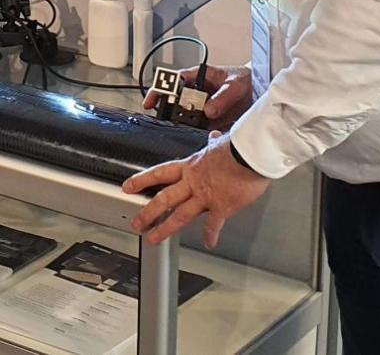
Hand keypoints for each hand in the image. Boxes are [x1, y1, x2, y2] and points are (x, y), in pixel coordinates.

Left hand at [124, 136, 271, 248]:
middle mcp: (194, 182)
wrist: (251, 153)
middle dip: (148, 212)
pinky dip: (211, 235)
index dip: (142, 180)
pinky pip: (213, 224)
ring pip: (179, 215)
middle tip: (137, 223)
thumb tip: (216, 137)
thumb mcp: (222, 142)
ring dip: (165, 228)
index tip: (129, 186)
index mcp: (192, 166)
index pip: (160, 172)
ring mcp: (205, 195)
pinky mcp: (221, 206)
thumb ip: (216, 144)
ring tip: (154, 238)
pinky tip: (209, 243)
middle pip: (164, 199)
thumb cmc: (239, 146)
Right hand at [141, 65, 254, 130]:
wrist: (263, 93)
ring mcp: (203, 108)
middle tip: (167, 118)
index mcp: (199, 77)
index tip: (152, 101)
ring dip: (183, 123)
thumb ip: (224, 96)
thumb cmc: (248, 80)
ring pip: (185, 116)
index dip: (159, 90)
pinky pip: (199, 128)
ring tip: (183, 128)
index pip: (172, 81)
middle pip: (175, 101)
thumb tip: (209, 109)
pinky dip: (196, 133)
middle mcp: (198, 93)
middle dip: (169, 110)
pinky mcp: (211, 122)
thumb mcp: (236, 84)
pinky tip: (199, 135)